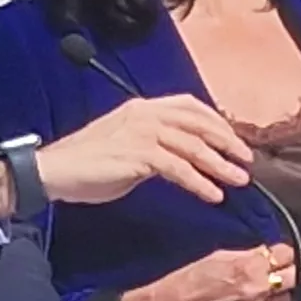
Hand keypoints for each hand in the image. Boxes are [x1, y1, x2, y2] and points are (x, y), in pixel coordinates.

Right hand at [39, 94, 253, 204]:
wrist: (54, 171)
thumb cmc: (87, 163)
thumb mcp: (126, 146)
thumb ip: (154, 147)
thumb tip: (181, 161)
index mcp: (142, 108)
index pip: (189, 106)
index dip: (215, 121)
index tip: (232, 139)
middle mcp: (145, 114)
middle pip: (198, 123)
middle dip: (226, 141)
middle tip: (246, 160)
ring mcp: (142, 132)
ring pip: (193, 146)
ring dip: (219, 165)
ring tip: (238, 181)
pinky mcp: (138, 155)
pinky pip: (178, 168)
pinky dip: (199, 182)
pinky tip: (212, 195)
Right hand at [114, 244, 298, 300]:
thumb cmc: (185, 281)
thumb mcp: (217, 255)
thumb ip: (246, 254)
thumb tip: (265, 253)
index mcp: (247, 266)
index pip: (286, 254)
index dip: (283, 253)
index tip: (279, 254)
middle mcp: (255, 289)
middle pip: (292, 277)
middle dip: (285, 271)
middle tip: (275, 271)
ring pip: (286, 300)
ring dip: (278, 294)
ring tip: (264, 291)